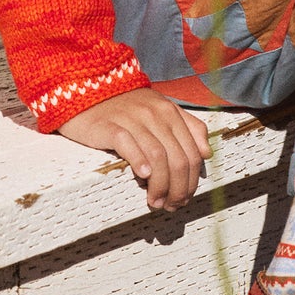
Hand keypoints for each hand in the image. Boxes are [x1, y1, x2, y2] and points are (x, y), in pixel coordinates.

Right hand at [59, 90, 210, 211]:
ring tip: (156, 202)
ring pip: (157, 156)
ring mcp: (132, 119)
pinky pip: (128, 144)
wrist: (87, 89)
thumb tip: (206, 153)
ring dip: (160, 185)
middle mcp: (155, 114)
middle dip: (178, 188)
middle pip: (177, 159)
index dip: (191, 181)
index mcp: (171, 112)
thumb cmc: (126, 106)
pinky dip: (138, 161)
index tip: (184, 198)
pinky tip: (142, 177)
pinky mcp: (109, 126)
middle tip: (172, 205)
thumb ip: (188, 126)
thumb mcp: (161, 109)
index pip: (192, 153)